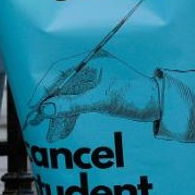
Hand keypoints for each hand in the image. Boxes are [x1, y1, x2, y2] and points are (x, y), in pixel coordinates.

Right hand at [26, 50, 158, 141]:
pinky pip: (78, 105)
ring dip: (59, 116)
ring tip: (48, 134)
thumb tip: (46, 109)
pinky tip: (60, 132)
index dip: (44, 89)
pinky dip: (70, 118)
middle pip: (62, 87)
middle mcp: (91, 68)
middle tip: (34, 122)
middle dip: (50, 106)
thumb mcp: (103, 100)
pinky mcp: (97, 95)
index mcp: (93, 60)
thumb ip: (73, 104)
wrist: (161, 106)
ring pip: (69, 99)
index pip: (60, 71)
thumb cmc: (137, 96)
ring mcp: (94, 82)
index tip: (33, 105)